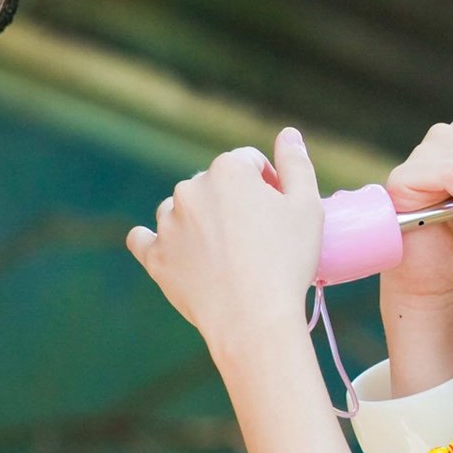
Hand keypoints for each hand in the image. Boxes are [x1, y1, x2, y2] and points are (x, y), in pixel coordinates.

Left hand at [125, 127, 323, 354]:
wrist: (252, 318)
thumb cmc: (286, 260)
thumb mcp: (308, 207)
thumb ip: (297, 164)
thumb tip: (288, 134)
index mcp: (227, 170)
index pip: (249, 162)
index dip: (269, 184)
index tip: (281, 212)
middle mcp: (189, 189)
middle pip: (214, 184)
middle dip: (233, 201)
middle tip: (258, 237)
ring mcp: (167, 223)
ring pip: (180, 209)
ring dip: (198, 220)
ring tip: (225, 251)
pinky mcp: (154, 256)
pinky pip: (144, 238)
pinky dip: (158, 241)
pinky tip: (175, 249)